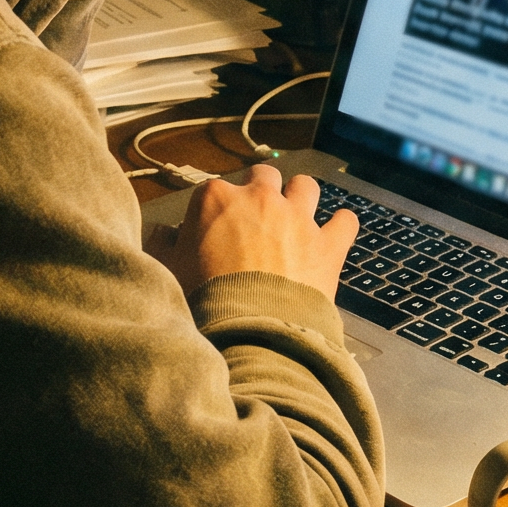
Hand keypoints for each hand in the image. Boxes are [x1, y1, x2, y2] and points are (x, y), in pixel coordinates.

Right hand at [146, 165, 357, 301]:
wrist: (250, 330)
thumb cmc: (206, 301)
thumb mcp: (169, 270)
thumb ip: (163, 244)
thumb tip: (162, 233)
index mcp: (217, 200)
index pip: (214, 190)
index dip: (216, 210)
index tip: (215, 227)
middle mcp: (260, 199)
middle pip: (263, 176)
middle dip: (261, 191)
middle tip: (257, 216)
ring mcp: (298, 218)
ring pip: (305, 186)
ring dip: (301, 198)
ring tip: (295, 218)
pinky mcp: (328, 244)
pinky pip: (345, 220)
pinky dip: (340, 226)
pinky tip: (335, 234)